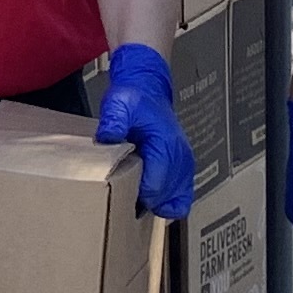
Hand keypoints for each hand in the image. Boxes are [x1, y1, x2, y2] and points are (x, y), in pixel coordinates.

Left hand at [95, 44, 195, 220]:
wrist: (147, 89)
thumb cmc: (133, 99)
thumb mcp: (118, 104)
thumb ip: (113, 122)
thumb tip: (108, 139)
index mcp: (165, 145)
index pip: (154, 186)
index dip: (135, 196)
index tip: (117, 193)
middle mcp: (180, 157)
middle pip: (162, 196)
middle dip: (141, 201)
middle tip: (119, 197)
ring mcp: (184, 163)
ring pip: (173, 199)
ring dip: (153, 203)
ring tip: (132, 198)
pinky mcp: (183, 167)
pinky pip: (183, 196)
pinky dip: (170, 203)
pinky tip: (153, 202)